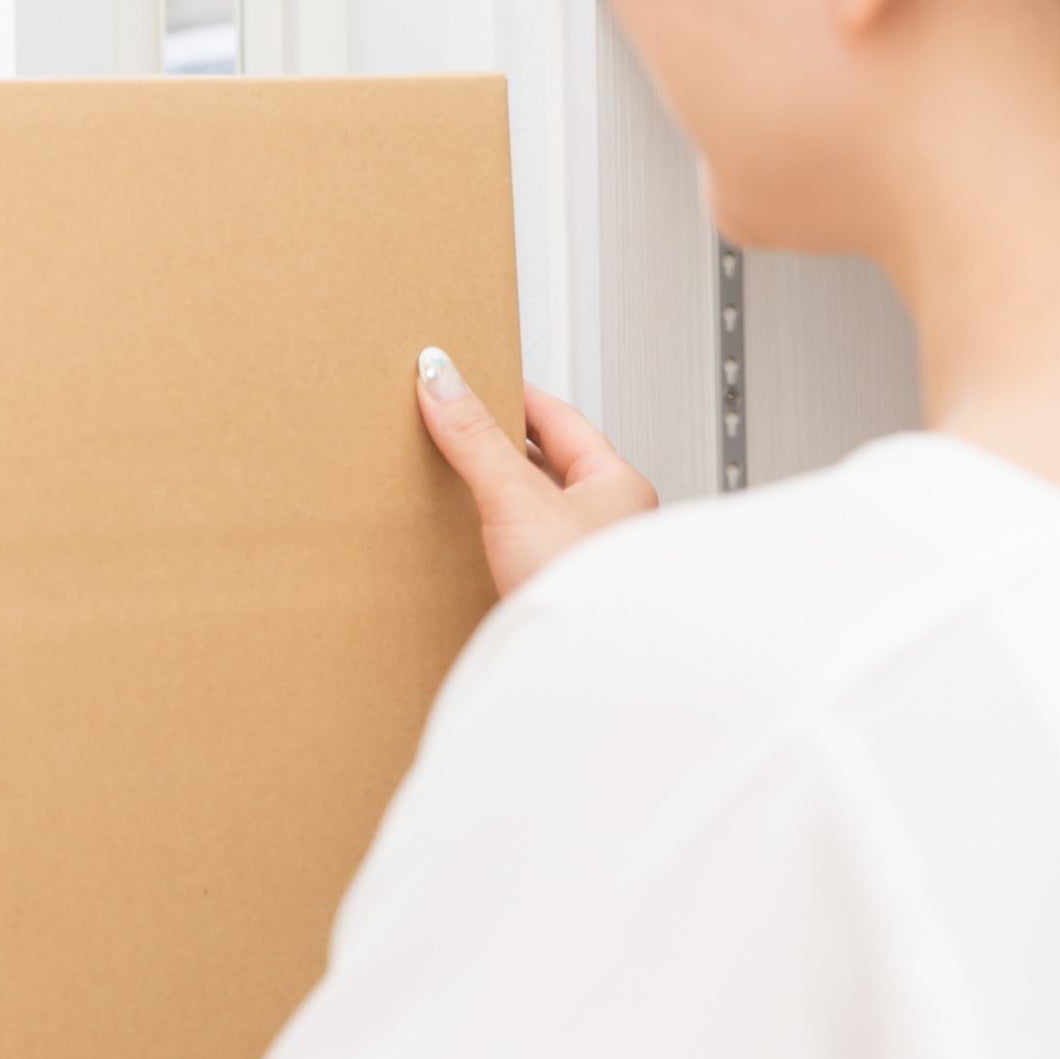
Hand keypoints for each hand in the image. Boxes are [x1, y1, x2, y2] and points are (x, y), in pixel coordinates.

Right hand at [417, 347, 657, 595]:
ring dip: (495, 492)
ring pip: (535, 508)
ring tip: (454, 476)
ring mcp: (584, 560)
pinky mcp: (557, 594)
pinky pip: (521, 548)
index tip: (472, 377)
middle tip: (455, 422)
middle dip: (499, 443)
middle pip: (546, 462)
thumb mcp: (517, 498)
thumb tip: (442, 377)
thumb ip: (475, 437)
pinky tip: (467, 540)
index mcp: (617, 483)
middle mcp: (608, 520)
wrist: (589, 681)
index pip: (558, 417)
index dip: (511, 393)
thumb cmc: (585, 594)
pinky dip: (492, 535)